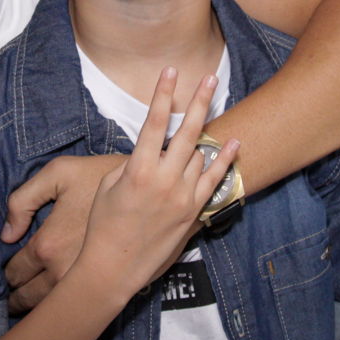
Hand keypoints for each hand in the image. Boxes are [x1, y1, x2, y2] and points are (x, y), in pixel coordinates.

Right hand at [1, 68, 236, 311]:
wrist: (113, 268)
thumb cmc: (104, 225)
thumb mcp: (110, 186)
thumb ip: (133, 164)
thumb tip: (151, 152)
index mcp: (138, 170)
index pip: (154, 122)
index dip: (163, 94)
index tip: (170, 71)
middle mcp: (164, 180)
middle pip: (187, 131)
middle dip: (199, 100)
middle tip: (210, 77)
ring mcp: (182, 197)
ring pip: (199, 155)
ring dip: (197, 142)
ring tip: (200, 127)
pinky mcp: (193, 213)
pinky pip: (214, 181)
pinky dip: (224, 161)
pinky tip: (234, 143)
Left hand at [2, 154, 125, 312]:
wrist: (149, 186)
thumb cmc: (101, 175)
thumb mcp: (58, 173)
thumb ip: (22, 200)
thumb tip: (7, 236)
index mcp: (49, 245)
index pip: (16, 272)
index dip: (9, 272)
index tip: (10, 270)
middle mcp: (64, 270)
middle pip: (29, 297)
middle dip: (19, 293)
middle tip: (16, 288)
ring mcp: (86, 279)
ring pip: (51, 305)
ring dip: (38, 301)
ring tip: (33, 294)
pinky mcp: (107, 283)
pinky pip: (77, 301)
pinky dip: (65, 300)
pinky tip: (63, 290)